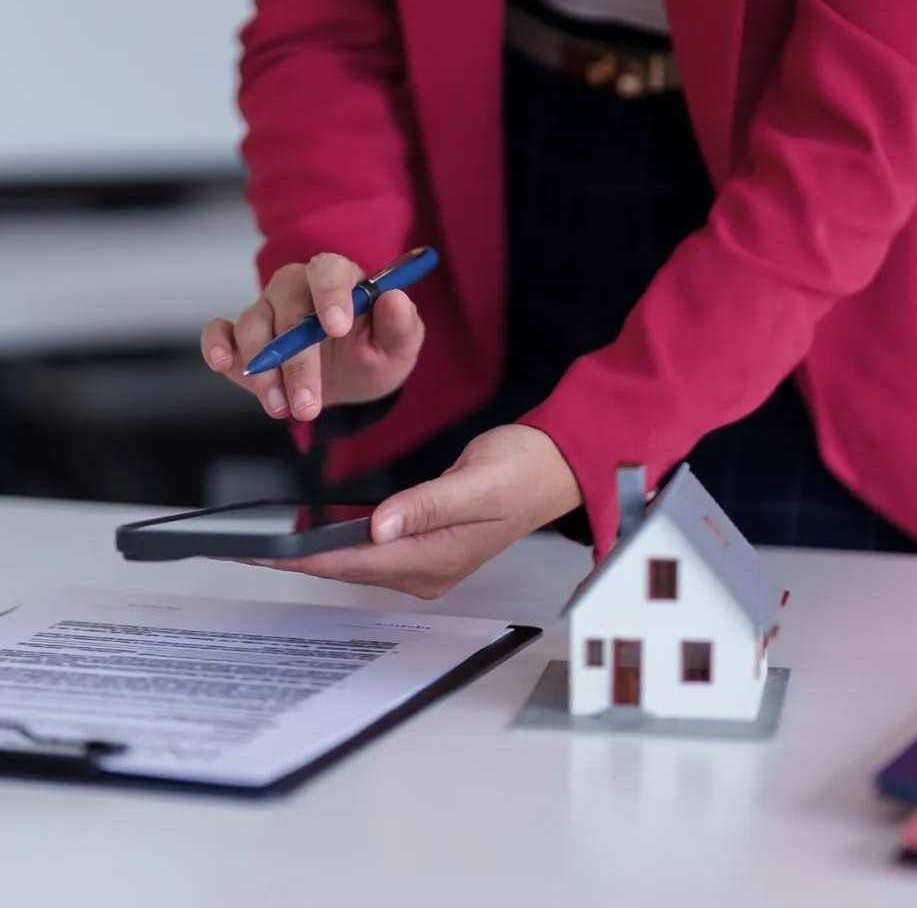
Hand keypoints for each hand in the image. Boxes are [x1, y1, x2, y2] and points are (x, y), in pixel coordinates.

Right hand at [201, 253, 423, 420]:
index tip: (336, 328)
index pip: (329, 270)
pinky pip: (220, 330)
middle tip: (308, 404)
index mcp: (339, 279)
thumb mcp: (399, 346)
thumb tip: (396, 299)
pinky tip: (223, 363)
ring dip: (264, 372)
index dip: (330, 295)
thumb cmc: (375, 352)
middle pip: (288, 309)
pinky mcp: (241, 336)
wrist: (352, 380)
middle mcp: (298, 287)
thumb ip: (401, 325)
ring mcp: (267, 309)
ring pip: (254, 327)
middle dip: (297, 362)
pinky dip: (216, 344)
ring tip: (283, 408)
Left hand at [245, 425, 583, 597]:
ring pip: (355, 563)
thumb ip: (429, 504)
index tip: (260, 553)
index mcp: (438, 558)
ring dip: (311, 556)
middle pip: (347, 569)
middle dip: (294, 561)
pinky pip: (370, 551)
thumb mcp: (479, 482)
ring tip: (263, 547)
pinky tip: (312, 538)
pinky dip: (336, 545)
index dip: (303, 558)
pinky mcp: (426, 545)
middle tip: (241, 550)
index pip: (355, 561)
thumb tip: (381, 525)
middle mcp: (428, 569)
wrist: (555, 467)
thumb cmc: (524, 471)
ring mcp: (427, 561)